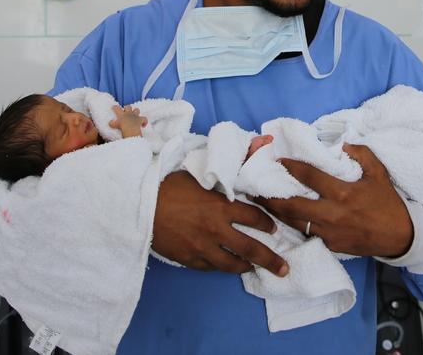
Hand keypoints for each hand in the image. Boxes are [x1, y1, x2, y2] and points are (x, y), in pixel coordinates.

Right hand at [109, 104, 145, 137]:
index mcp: (121, 114)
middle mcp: (128, 113)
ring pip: (137, 110)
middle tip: (126, 111)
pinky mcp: (140, 120)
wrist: (130, 129)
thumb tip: (110, 123)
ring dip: (136, 112)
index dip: (115, 107)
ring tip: (135, 115)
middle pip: (128, 107)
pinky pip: (144, 119)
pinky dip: (144, 122)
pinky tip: (143, 125)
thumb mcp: (114, 125)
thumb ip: (112, 123)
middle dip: (127, 108)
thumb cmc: (121, 127)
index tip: (114, 107)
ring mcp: (135, 116)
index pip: (117, 108)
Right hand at [152, 171, 289, 276]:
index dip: (267, 223)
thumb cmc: (168, 185)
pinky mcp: (188, 259)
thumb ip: (222, 173)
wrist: (139, 205)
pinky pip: (210, 267)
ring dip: (246, 267)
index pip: (255, 217)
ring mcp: (203, 247)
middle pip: (251, 248)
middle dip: (270, 259)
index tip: (273, 228)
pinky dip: (220, 267)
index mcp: (221, 206)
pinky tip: (225, 266)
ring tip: (255, 269)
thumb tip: (248, 153)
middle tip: (283, 268)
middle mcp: (216, 229)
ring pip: (231, 264)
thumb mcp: (198, 174)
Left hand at [254, 144, 412, 257]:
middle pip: (292, 206)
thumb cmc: (388, 203)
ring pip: (294, 223)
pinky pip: (306, 234)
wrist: (400, 237)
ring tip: (259, 203)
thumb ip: (362, 154)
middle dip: (270, 198)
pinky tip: (280, 220)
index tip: (278, 161)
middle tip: (253, 188)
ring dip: (275, 213)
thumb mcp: (378, 173)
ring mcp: (329, 232)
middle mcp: (332, 214)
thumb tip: (343, 145)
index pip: (310, 177)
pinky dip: (292, 226)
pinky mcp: (330, 246)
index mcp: (343, 193)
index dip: (291, 167)